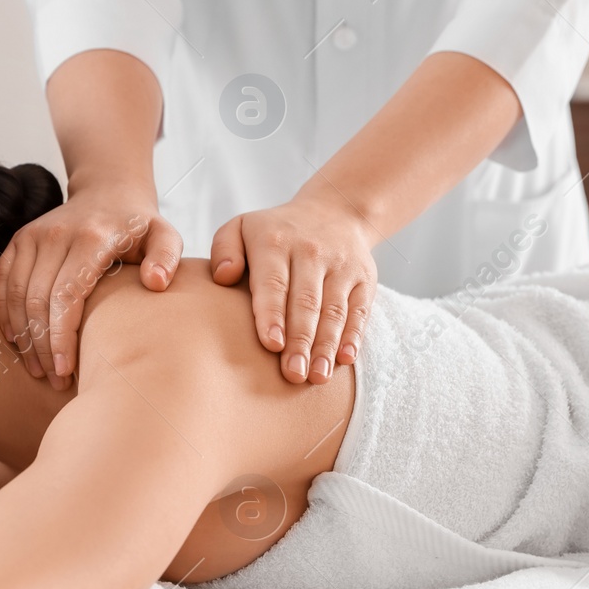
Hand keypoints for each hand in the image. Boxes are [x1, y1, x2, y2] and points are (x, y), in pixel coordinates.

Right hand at [0, 181, 181, 389]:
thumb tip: (155, 283)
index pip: (66, 296)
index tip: (66, 370)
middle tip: (55, 380)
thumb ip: (167, 256)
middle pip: (37, 301)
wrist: (108, 192)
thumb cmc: (139, 226)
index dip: (61, 337)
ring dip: (23, 337)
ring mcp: (33, 236)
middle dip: (42, 346)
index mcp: (91, 238)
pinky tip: (17, 342)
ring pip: (14, 296)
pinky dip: (5, 315)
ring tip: (38, 369)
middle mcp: (56, 235)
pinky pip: (1, 283)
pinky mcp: (19, 240)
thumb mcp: (164, 235)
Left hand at [209, 190, 377, 383]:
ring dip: (326, 346)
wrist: (334, 212)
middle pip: (306, 302)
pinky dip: (354, 336)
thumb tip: (223, 277)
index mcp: (275, 242)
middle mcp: (311, 252)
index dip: (273, 315)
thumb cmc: (275, 233)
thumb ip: (224, 250)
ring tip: (317, 376)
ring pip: (334, 310)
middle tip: (292, 375)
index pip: (274, 283)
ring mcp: (341, 266)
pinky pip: (360, 310)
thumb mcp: (241, 227)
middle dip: (300, 341)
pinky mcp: (364, 279)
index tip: (271, 345)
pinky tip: (345, 359)